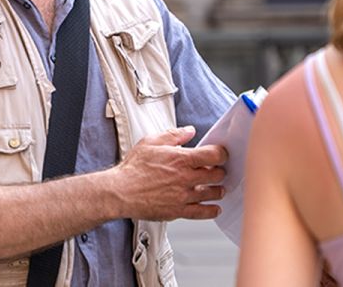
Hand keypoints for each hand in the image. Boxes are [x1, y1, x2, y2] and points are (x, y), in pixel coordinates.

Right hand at [110, 126, 227, 220]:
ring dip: (218, 190)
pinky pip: (202, 213)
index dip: (221, 153)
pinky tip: (214, 208)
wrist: (120, 191)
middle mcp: (186, 178)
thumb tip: (188, 131)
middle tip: (217, 170)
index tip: (220, 154)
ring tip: (217, 188)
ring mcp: (183, 196)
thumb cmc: (133, 168)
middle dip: (220, 171)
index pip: (214, 155)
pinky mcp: (178, 211)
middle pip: (217, 175)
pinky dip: (212, 211)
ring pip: (213, 193)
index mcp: (181, 159)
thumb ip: (173, 135)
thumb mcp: (151, 142)